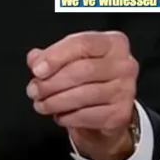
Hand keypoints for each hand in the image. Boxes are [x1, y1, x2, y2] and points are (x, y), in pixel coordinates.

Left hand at [26, 31, 138, 159]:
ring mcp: (125, 89)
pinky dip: (68, 117)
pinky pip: (87, 115)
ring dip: (56, 102)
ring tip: (41, 104)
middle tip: (34, 90)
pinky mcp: (120, 113)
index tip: (37, 70)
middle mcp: (124, 63)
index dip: (56, 56)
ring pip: (83, 95)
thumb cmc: (90, 78)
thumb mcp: (71, 60)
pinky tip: (59, 115)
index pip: (83, 44)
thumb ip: (51, 56)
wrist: (109, 108)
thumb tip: (35, 59)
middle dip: (52, 82)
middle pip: (82, 70)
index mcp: (113, 42)